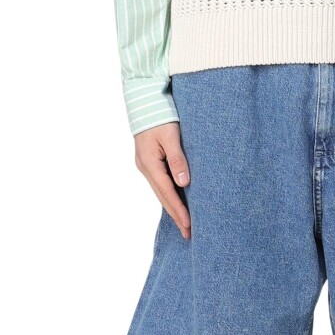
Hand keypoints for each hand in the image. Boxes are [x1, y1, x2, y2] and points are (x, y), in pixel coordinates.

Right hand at [133, 122, 191, 239]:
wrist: (144, 100)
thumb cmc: (160, 115)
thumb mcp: (171, 136)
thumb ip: (177, 159)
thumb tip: (184, 183)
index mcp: (149, 163)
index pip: (167, 192)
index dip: (179, 210)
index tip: (189, 226)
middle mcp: (145, 167)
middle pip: (162, 196)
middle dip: (176, 215)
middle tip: (188, 234)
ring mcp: (145, 164)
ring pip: (161, 191)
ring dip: (172, 207)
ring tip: (184, 223)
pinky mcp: (149, 160)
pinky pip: (160, 182)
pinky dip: (169, 194)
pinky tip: (176, 201)